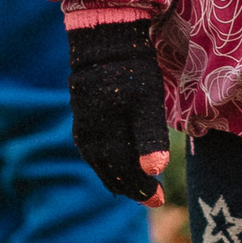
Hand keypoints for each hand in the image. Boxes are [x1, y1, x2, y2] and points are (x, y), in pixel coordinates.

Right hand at [67, 19, 170, 203]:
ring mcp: (82, 129)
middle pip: (110, 173)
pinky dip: (108, 161)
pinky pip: (94, 151)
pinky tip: (116, 161)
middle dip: (131, 187)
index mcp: (105, 139)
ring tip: (135, 185)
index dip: (142, 189)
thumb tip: (154, 171)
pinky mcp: (82, 119)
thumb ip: (150, 138)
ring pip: (100, 164)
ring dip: (117, 176)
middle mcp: (89, 140)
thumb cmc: (131, 72)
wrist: (104, 43)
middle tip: (152, 197)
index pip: (125, 175)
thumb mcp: (147, 103)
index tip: (159, 199)